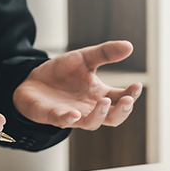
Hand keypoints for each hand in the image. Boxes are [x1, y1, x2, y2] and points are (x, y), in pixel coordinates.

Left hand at [12, 41, 142, 129]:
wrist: (32, 80)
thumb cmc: (62, 73)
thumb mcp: (84, 58)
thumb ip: (105, 53)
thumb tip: (129, 46)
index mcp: (99, 94)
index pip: (121, 99)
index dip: (131, 94)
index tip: (137, 85)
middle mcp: (89, 108)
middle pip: (112, 117)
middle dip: (122, 111)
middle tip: (128, 100)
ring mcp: (73, 114)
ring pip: (91, 123)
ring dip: (100, 115)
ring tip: (105, 102)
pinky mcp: (54, 116)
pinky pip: (63, 121)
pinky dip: (69, 119)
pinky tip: (74, 114)